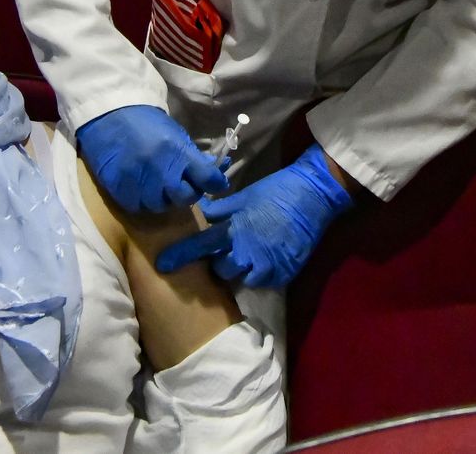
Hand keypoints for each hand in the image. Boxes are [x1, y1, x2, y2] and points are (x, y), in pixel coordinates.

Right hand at [75, 105, 229, 212]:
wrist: (109, 113)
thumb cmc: (145, 121)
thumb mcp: (175, 133)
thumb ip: (193, 156)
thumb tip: (215, 173)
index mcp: (176, 151)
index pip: (207, 178)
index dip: (216, 183)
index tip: (215, 183)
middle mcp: (159, 169)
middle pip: (184, 197)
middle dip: (187, 193)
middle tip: (183, 186)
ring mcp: (137, 181)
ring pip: (160, 206)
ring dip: (164, 198)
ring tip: (160, 186)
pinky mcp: (119, 189)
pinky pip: (137, 206)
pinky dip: (143, 201)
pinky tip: (142, 189)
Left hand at [155, 144, 353, 288]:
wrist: (313, 196)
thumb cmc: (274, 192)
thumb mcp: (242, 197)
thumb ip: (219, 211)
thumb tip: (198, 213)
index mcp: (233, 230)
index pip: (200, 246)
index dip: (179, 255)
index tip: (162, 264)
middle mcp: (246, 252)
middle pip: (221, 271)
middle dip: (220, 263)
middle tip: (227, 251)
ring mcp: (266, 265)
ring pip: (242, 280)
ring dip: (241, 270)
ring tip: (248, 257)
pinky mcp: (283, 273)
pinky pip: (263, 282)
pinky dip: (261, 273)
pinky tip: (265, 260)